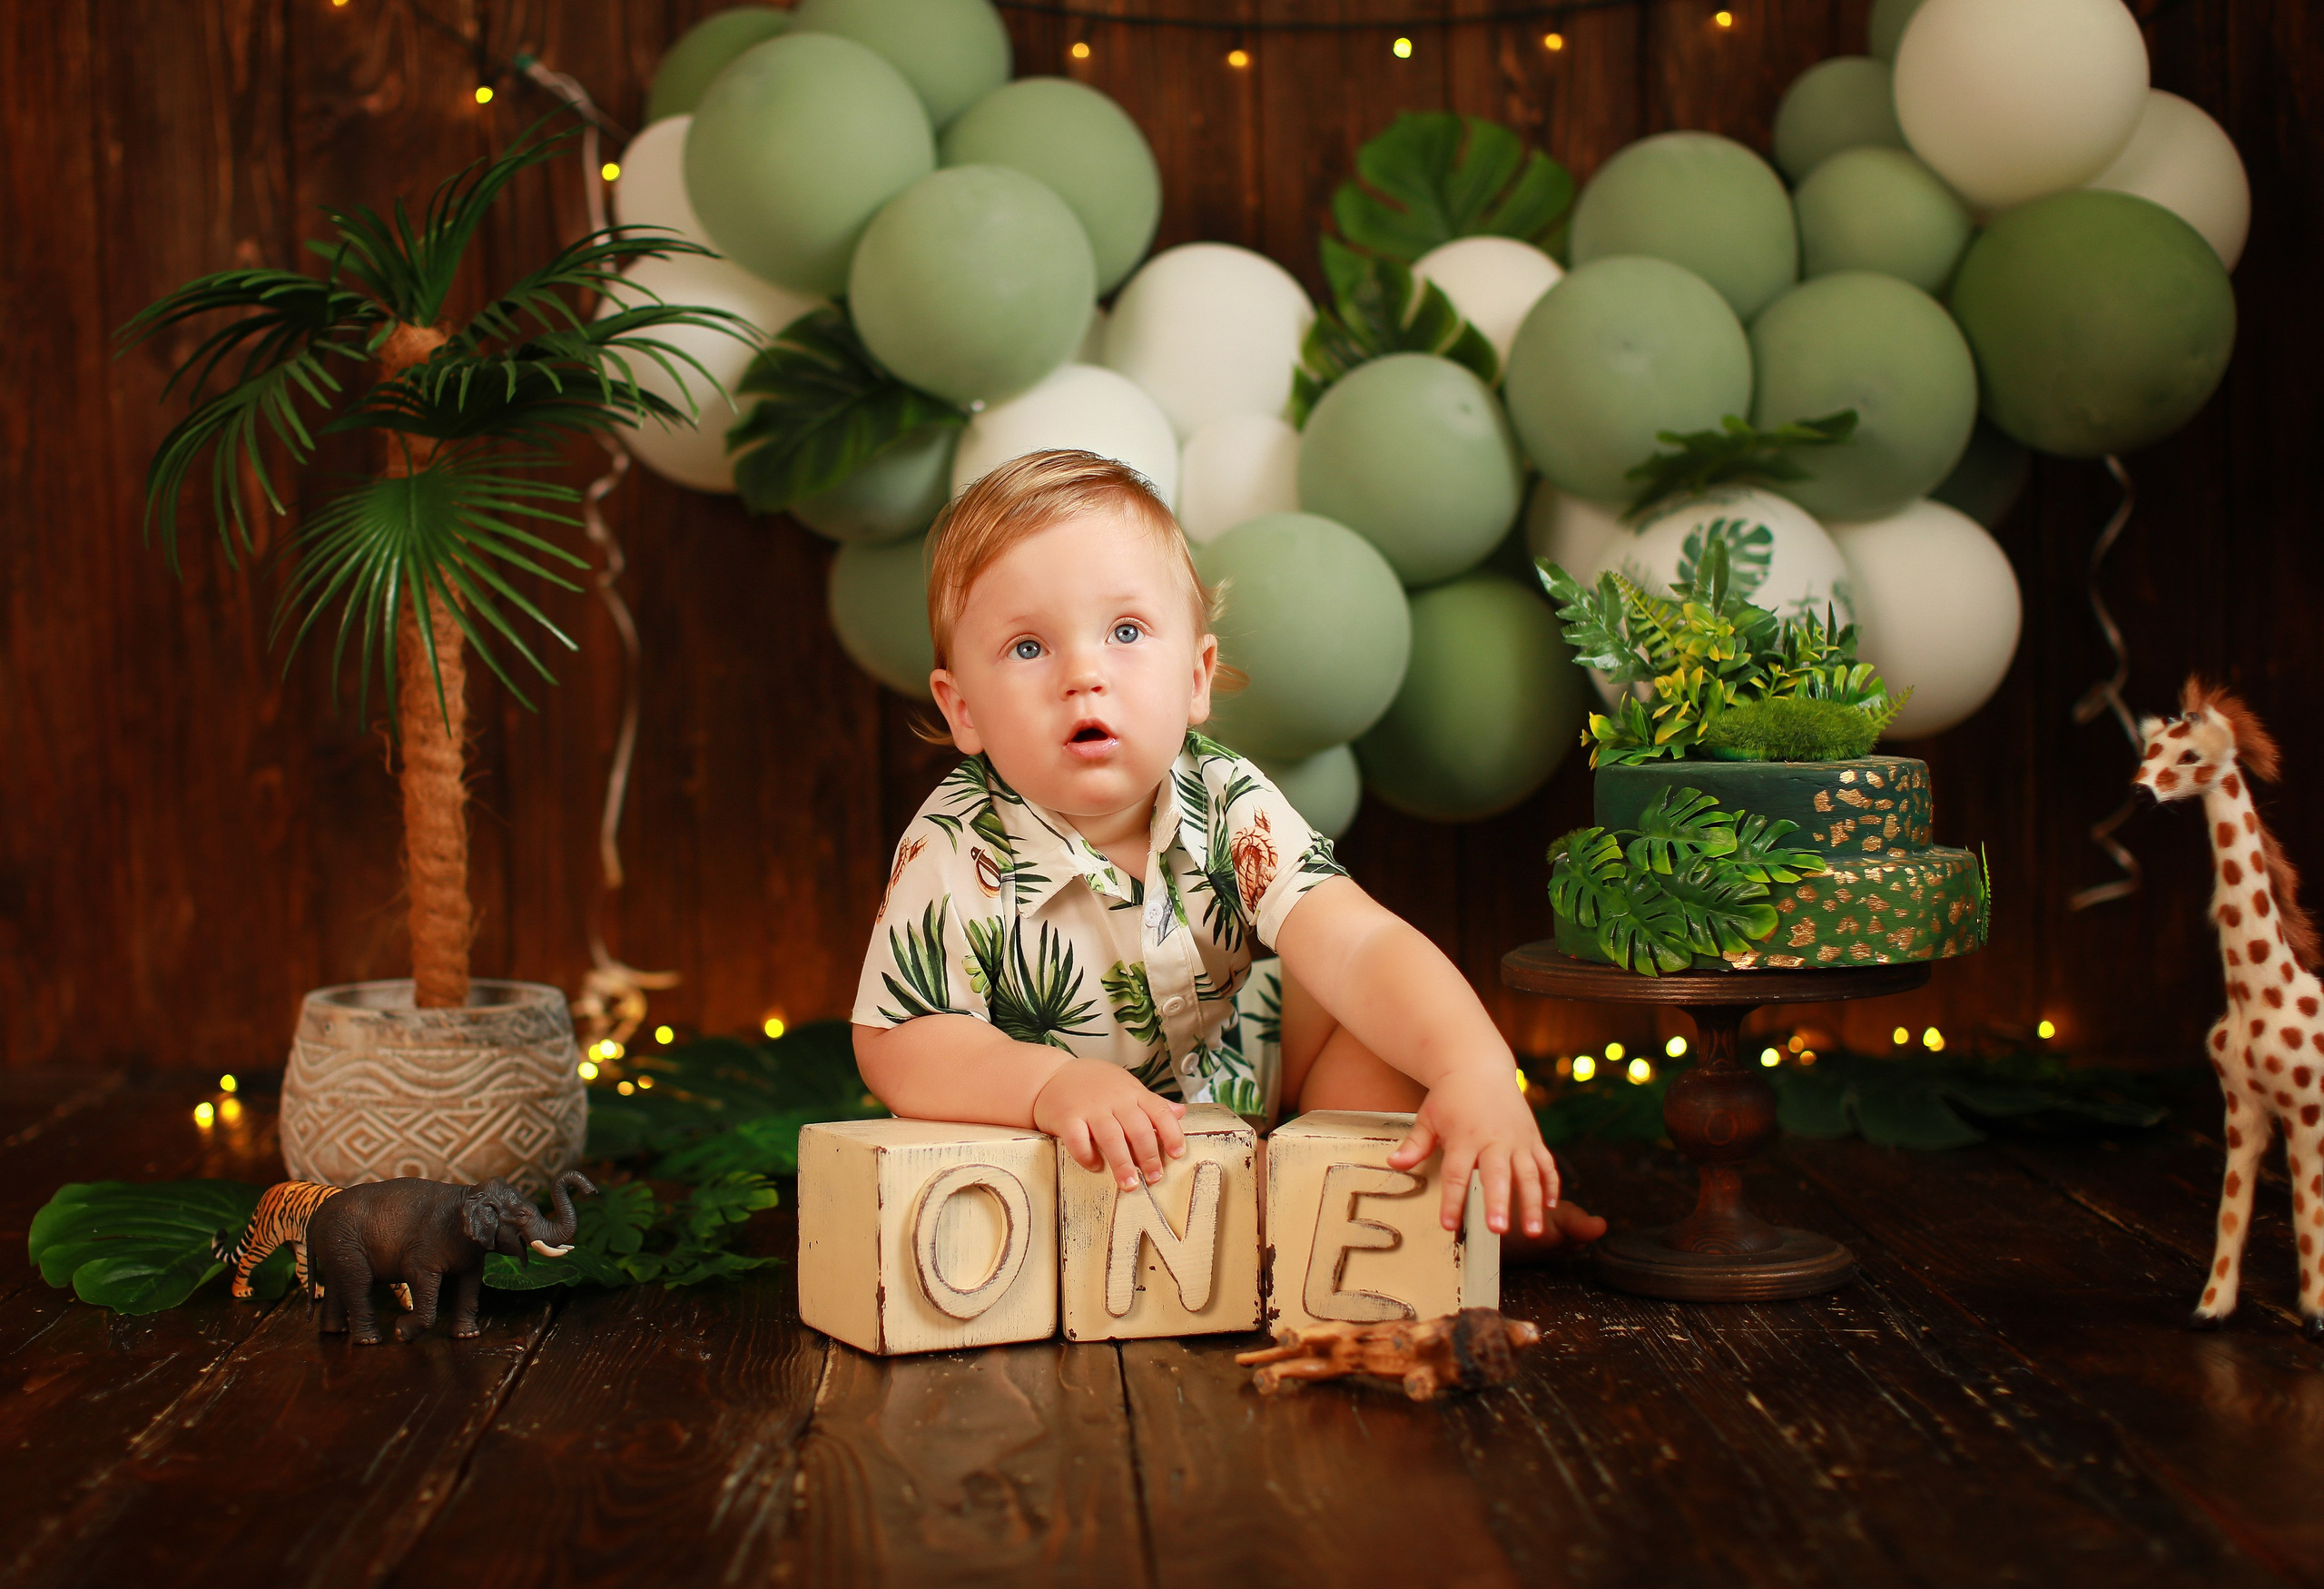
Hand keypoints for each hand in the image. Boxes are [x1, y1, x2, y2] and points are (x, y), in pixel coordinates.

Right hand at [1033, 1058, 1187, 1188]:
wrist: (1052, 1075)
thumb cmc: (1094, 1084)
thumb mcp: (1127, 1087)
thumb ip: (1152, 1103)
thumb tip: (1180, 1113)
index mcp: (1133, 1092)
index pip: (1159, 1112)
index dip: (1172, 1134)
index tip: (1177, 1154)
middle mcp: (1114, 1099)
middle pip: (1138, 1129)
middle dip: (1148, 1157)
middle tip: (1154, 1178)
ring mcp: (1090, 1108)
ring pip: (1111, 1137)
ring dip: (1122, 1163)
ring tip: (1130, 1184)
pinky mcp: (1067, 1117)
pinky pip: (1079, 1141)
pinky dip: (1088, 1157)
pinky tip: (1095, 1166)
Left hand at [1388, 1067, 1560, 1237]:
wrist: (1479, 1067)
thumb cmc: (1449, 1097)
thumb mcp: (1428, 1118)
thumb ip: (1415, 1145)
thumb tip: (1393, 1164)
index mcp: (1464, 1137)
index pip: (1456, 1174)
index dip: (1452, 1201)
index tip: (1448, 1225)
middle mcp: (1493, 1139)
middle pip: (1496, 1175)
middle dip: (1498, 1203)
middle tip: (1498, 1230)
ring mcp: (1517, 1139)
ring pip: (1528, 1174)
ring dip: (1532, 1203)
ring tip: (1533, 1231)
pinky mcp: (1533, 1137)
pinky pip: (1546, 1164)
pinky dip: (1551, 1185)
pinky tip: (1550, 1207)